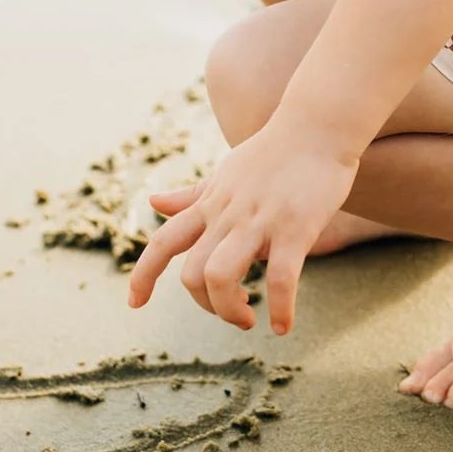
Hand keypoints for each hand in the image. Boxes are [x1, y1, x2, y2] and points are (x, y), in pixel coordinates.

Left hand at [126, 126, 359, 334]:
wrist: (318, 125)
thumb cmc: (274, 152)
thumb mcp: (225, 174)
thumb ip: (192, 196)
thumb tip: (153, 202)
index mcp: (210, 205)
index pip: (162, 242)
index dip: (142, 275)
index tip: (134, 304)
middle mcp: (227, 215)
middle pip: (192, 274)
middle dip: (207, 305)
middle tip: (237, 310)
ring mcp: (260, 221)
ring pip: (220, 276)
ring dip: (230, 310)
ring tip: (252, 319)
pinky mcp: (295, 228)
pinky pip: (280, 279)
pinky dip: (279, 309)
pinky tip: (283, 325)